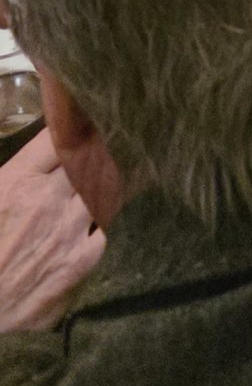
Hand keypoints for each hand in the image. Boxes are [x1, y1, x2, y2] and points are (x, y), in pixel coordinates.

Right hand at [0, 130, 105, 330]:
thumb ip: (17, 171)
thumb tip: (36, 159)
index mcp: (17, 180)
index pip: (58, 136)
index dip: (70, 127)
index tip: (77, 124)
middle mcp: (47, 199)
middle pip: (86, 159)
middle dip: (89, 155)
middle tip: (96, 152)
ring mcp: (67, 230)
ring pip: (99, 191)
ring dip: (96, 189)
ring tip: (95, 188)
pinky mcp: (79, 261)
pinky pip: (101, 231)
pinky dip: (95, 227)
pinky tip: (85, 229)